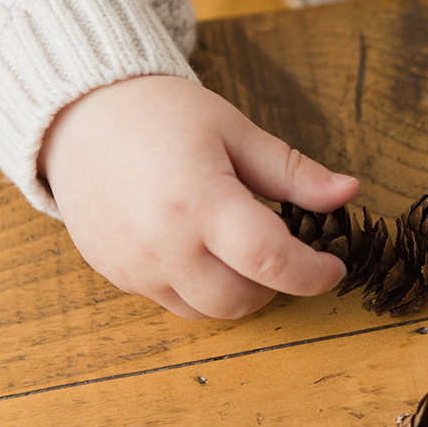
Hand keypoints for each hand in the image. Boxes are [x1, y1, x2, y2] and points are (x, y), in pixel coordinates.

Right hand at [38, 75, 357, 318]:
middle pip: (241, 300)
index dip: (313, 273)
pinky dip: (199, 289)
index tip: (334, 268)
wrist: (79, 115)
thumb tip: (349, 193)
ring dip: (238, 293)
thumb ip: (292, 171)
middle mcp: (164, 244)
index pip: (271, 262)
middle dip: (275, 286)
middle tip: (283, 253)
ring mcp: (136, 266)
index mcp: (200, 202)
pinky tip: (201, 251)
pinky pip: (171, 302)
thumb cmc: (162, 115)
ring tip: (240, 251)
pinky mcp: (116, 274)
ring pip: (206, 311)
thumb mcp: (235, 131)